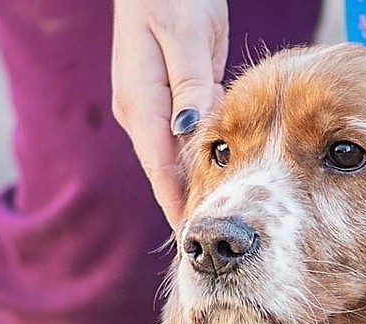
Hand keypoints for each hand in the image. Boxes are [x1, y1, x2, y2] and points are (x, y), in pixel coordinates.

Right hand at [111, 0, 228, 227]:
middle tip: (218, 246)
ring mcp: (151, 108)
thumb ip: (191, 86)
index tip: (197, 241)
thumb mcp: (187, 37)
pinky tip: (225, 182)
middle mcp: (141, 112)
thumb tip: (191, 132)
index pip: (160, 170)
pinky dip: (203, 162)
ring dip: (198, 189)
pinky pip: (186, 141)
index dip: (178, 208)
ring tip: (223, 227)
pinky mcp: (168, 101)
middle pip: (167, 174)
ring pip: (177, 160)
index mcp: (140, 102)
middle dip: (189, 209)